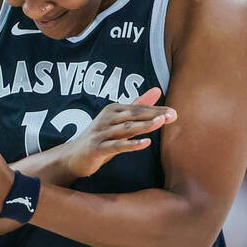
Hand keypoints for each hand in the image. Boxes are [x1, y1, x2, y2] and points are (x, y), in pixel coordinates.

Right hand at [61, 87, 176, 177]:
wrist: (73, 157)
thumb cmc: (100, 138)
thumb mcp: (119, 121)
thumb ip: (138, 106)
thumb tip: (157, 89)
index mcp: (113, 110)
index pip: (138, 108)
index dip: (156, 110)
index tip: (173, 113)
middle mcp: (106, 118)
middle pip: (133, 115)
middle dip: (153, 114)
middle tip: (172, 115)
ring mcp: (101, 133)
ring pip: (126, 128)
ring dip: (144, 125)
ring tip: (161, 122)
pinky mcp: (97, 148)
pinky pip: (116, 146)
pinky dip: (131, 144)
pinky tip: (145, 143)